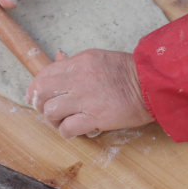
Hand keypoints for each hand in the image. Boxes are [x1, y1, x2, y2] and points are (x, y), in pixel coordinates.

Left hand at [25, 49, 154, 137]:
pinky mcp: (96, 117)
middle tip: (48, 110)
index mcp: (80, 62)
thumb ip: (75, 61)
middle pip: (41, 92)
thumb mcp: (98, 58)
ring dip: (52, 120)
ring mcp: (87, 98)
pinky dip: (66, 132)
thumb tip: (57, 56)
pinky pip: (68, 128)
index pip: (44, 73)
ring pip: (51, 111)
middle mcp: (79, 78)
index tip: (36, 97)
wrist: (152, 84)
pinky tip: (74, 130)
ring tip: (61, 122)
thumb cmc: (127, 72)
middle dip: (39, 104)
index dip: (35, 88)